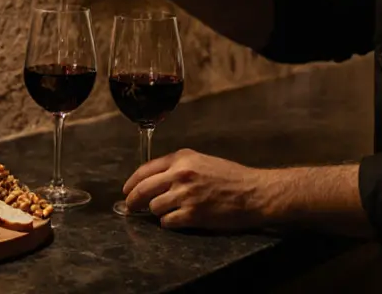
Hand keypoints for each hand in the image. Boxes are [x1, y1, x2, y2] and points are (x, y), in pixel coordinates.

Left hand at [122, 148, 269, 230]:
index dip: (132, 182)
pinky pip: (167, 222)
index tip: (127, 191)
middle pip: (143, 189)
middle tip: (131, 207)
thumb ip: (178, 166)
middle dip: (133, 200)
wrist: (254, 193)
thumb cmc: (231, 177)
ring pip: (155, 207)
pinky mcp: (192, 215)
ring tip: (170, 211)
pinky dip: (170, 223)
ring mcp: (185, 195)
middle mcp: (180, 175)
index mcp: (182, 159)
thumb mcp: (202, 161)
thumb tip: (154, 178)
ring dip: (158, 212)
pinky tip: (178, 220)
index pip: (145, 170)